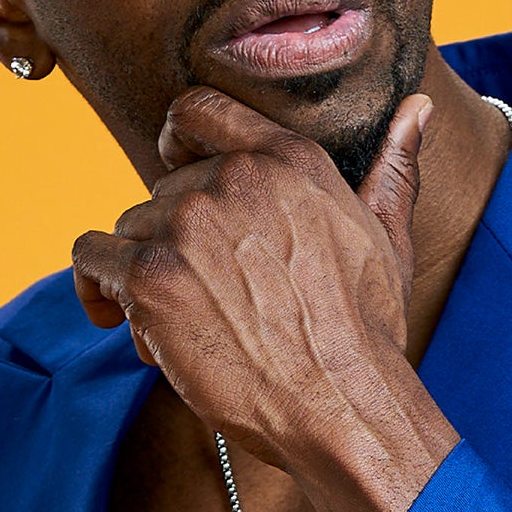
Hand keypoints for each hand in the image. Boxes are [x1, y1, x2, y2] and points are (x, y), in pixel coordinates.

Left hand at [70, 87, 435, 472]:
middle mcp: (233, 179)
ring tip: (179, 324)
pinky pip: (92, 259)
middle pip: (162, 189)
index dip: (175, 140)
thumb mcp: (386, 237)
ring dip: (142, 274)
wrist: (342, 403)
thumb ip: (392, 167)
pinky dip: (97, 291)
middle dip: (173, 241)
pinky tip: (118, 321)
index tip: (173, 170)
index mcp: (286, 159)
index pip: (198, 109)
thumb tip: (419, 108)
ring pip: (129, 228)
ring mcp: (187, 225)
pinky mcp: (150, 277)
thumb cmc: (366, 330)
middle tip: (205, 297)